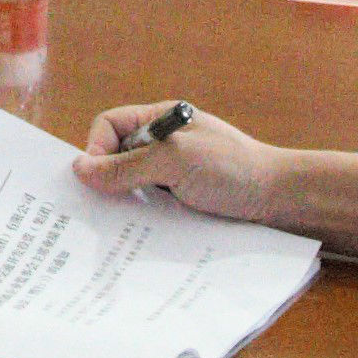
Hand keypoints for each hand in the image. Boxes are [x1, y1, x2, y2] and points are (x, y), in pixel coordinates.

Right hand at [71, 105, 285, 224]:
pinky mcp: (179, 204)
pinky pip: (147, 209)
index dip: (97, 148)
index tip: (97, 178)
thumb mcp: (175, 160)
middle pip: (115, 158)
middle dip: (105, 181)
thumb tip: (79, 170)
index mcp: (159, 121)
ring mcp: (170, 176)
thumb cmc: (232, 168)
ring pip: (129, 188)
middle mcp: (161, 146)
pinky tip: (138, 236)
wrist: (279, 200)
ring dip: (122, 205)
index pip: (109, 125)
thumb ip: (128, 165)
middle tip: (95, 209)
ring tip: (116, 226)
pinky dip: (139, 221)